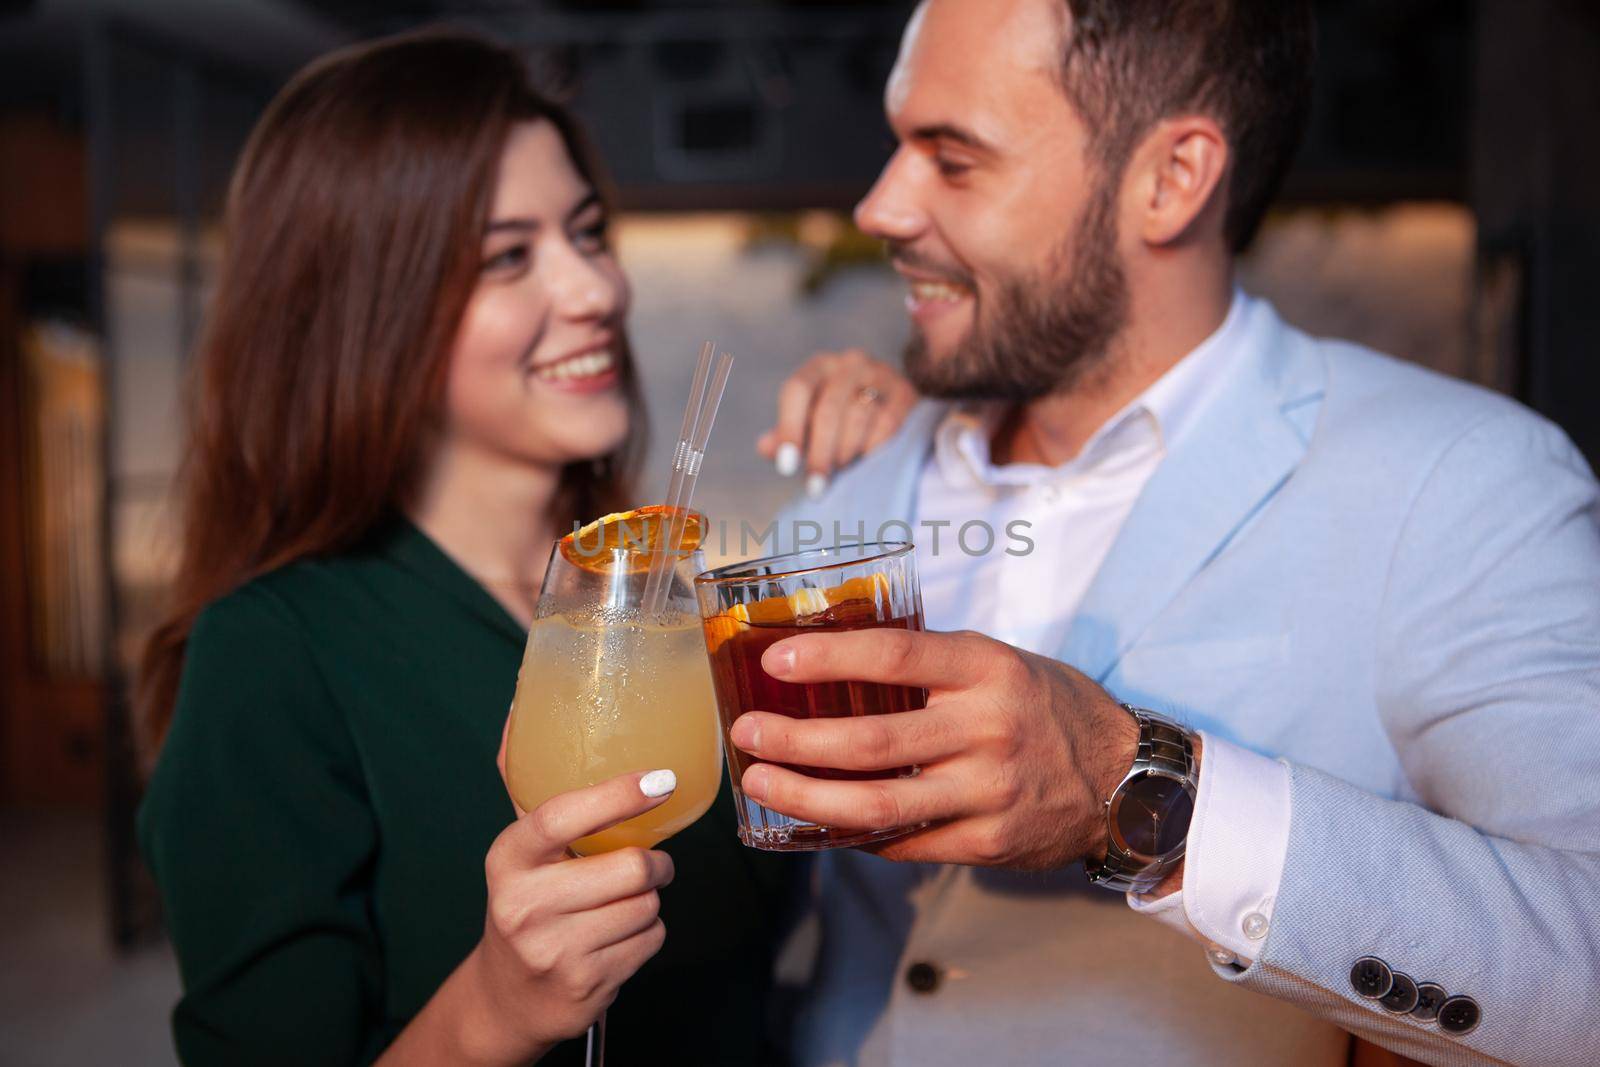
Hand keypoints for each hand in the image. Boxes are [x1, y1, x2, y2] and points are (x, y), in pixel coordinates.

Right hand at [464, 770, 674, 1062]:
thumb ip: (524, 782)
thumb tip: (520, 705)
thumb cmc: (526, 903)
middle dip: (655, 863)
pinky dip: (648, 934)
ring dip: (650, 900)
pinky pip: (650, 941)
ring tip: (625, 902)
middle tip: (650, 862)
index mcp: (508, 859)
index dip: (617, 795)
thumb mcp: (519, 849)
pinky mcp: (584, 988)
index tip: (662, 779)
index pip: (562, 816)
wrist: (508, 999)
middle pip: (629, 867)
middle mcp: (524, 906)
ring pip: (646, 905)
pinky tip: (619, 937)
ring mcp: (553, 951)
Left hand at [727, 628, 1139, 870]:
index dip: (829, 658)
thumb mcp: (1000, 662)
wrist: (1126, 779)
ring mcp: (988, 792)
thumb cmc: (1048, 707)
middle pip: (873, 741)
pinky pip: (903, 843)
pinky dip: (852, 833)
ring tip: (761, 785)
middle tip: (746, 735)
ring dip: (807, 797)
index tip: (774, 660)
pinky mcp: (988, 842)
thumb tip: (834, 658)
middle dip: (796, 741)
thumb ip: (931, 664)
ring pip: (878, 804)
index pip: (896, 657)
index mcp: (987, 669)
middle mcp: (988, 729)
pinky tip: (816, 821)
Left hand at [757, 349, 917, 492]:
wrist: (892, 407)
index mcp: (819, 366)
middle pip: (828, 409)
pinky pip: (887, 424)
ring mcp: (882, 374)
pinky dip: (872, 449)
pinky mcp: (906, 393)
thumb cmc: (840, 420)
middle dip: (819, 453)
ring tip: (842, 472)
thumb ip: (787, 436)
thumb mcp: (810, 424)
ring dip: (846, 452)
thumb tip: (766, 447)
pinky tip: (865, 463)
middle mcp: (850, 363)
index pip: (797, 390)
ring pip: (858, 417)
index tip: (786, 466)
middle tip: (816, 487)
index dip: (789, 428)